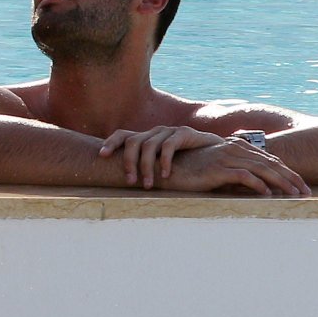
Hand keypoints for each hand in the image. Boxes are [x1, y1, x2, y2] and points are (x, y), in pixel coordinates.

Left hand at [98, 125, 225, 186]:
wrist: (215, 154)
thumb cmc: (186, 163)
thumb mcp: (162, 165)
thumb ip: (147, 169)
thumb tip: (123, 184)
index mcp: (146, 138)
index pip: (123, 135)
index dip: (111, 142)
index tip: (102, 155)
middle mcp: (155, 132)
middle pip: (133, 141)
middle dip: (129, 162)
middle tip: (131, 182)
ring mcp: (169, 131)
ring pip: (149, 145)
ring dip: (146, 167)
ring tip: (149, 185)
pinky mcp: (184, 133)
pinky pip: (169, 145)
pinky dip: (165, 161)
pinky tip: (166, 175)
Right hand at [164, 137, 310, 197]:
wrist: (170, 168)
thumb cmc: (195, 171)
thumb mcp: (221, 170)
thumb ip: (239, 173)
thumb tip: (261, 186)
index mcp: (238, 147)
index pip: (269, 159)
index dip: (288, 172)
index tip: (302, 185)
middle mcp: (234, 149)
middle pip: (270, 164)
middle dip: (291, 178)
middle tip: (307, 192)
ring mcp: (227, 157)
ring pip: (262, 170)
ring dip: (281, 183)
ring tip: (295, 195)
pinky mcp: (218, 169)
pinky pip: (243, 177)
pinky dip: (258, 186)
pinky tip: (268, 195)